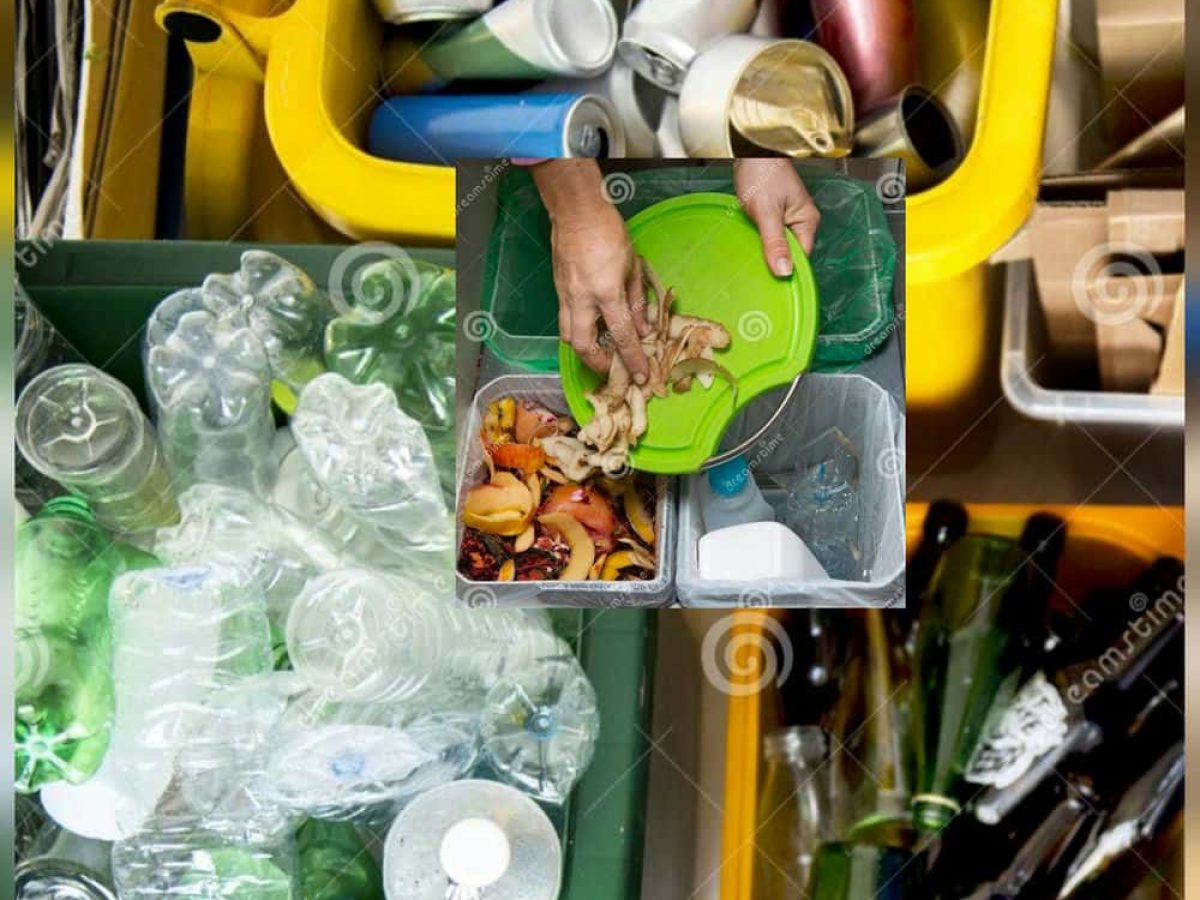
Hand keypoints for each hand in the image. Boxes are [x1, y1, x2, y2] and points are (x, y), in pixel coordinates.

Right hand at [532, 161, 650, 378]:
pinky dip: (579, 329)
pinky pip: (566, 319)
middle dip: (597, 363)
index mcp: (606, 292)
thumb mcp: (633, 266)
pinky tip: (593, 326)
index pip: (621, 334)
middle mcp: (582, 299)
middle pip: (582, 345)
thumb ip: (637, 300)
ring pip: (568, 335)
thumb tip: (643, 328)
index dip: (632, 358)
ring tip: (601, 350)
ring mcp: (565, 295)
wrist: (576, 213)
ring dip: (584, 348)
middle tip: (612, 367)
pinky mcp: (558, 290)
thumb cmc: (609, 233)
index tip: (641, 374)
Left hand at [733, 159, 820, 276]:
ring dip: (766, 252)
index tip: (772, 284)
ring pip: (778, 245)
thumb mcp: (767, 212)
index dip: (787, 270)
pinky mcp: (774, 215)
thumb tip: (785, 271)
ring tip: (751, 259)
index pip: (801, 257)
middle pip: (790, 253)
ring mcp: (787, 218)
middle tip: (757, 274)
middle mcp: (800, 221)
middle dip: (775, 262)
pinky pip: (770, 236)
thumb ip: (775, 243)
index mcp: (807, 221)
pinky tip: (750, 244)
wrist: (750, 152)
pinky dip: (760, 241)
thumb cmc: (761, 173)